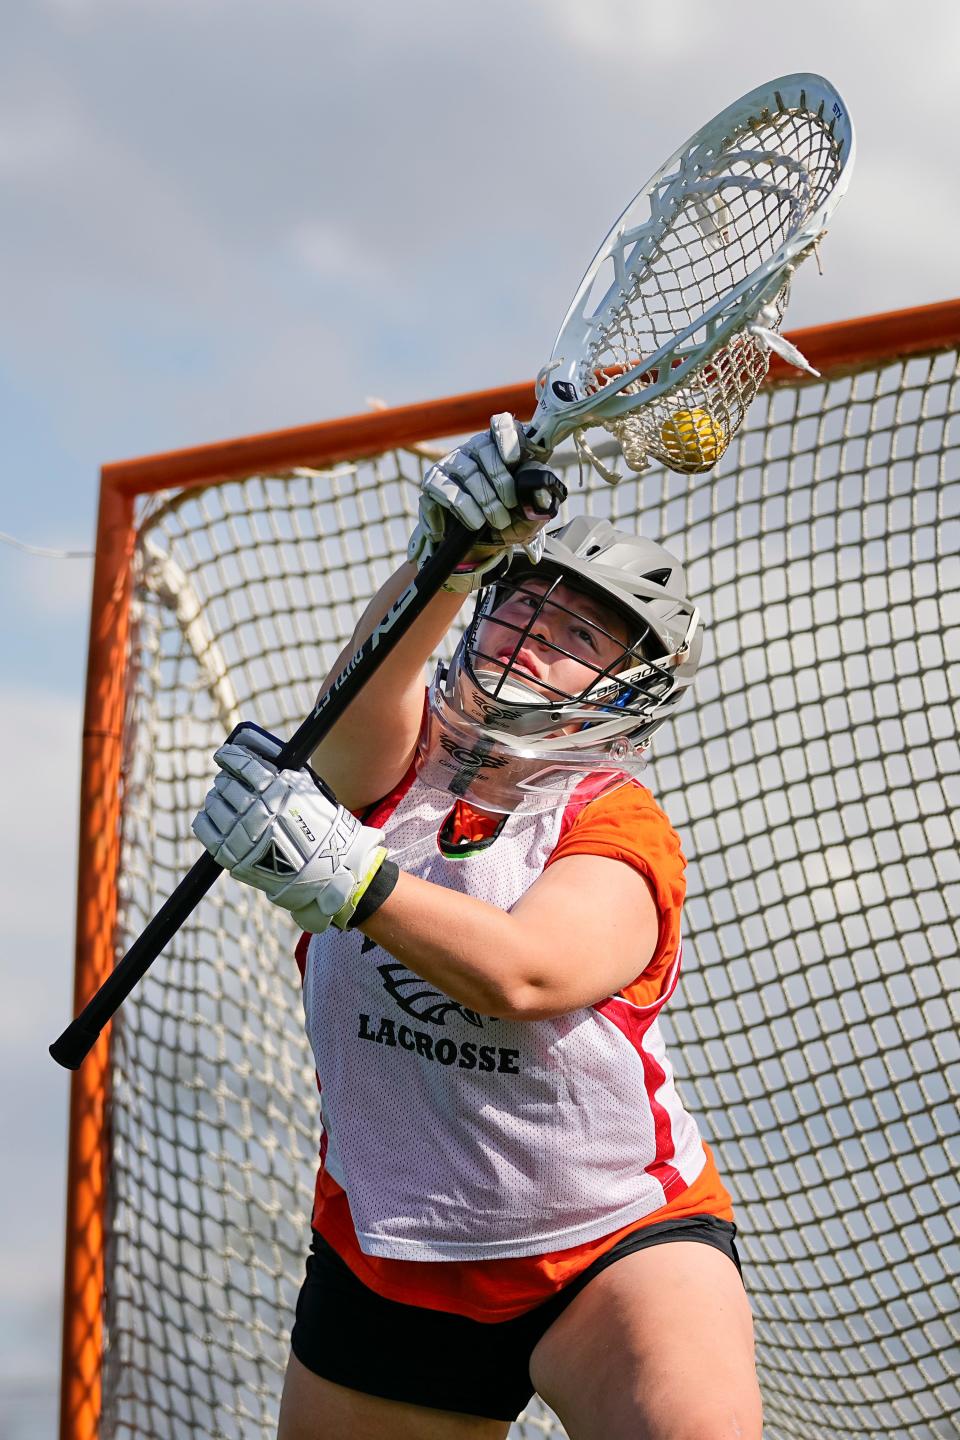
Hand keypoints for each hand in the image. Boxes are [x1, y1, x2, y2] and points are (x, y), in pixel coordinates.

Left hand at [191, 723, 388, 932]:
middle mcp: (257, 811)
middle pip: (226, 784)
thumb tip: (250, 749)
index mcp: (277, 791)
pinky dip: (206, 818)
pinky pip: (205, 828)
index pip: (242, 764)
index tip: (224, 754)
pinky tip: (214, 815)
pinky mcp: (232, 856)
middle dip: (226, 778)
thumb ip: (279, 770)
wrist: (327, 869)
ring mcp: (243, 836)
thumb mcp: (306, 788)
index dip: (230, 756)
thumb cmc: (319, 825)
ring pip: (214, 804)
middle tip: (229, 779)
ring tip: (224, 799)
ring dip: (217, 797)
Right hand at [408, 413, 558, 591]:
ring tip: (497, 521)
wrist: (484, 544)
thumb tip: (539, 493)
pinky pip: (445, 490)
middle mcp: (476, 449)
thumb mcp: (531, 511)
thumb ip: (539, 499)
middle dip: (500, 480)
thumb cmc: (512, 519)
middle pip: (483, 448)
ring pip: (466, 470)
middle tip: (510, 505)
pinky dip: (462, 510)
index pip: (501, 425)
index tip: (514, 460)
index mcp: (504, 447)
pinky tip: (473, 525)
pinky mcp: (433, 482)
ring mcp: (452, 463)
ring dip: (484, 498)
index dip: (506, 437)